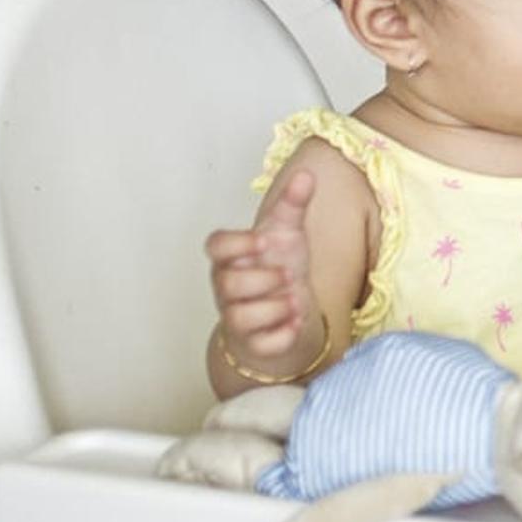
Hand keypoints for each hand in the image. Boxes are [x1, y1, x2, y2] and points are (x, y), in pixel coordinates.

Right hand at [204, 166, 324, 379]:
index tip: (265, 241)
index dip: (237, 243)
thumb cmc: (279, 266)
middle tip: (289, 275)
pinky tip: (296, 324)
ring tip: (295, 300)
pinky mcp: (254, 343)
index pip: (215, 245)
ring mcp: (238, 317)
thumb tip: (306, 175)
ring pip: (239, 317)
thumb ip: (293, 204)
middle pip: (228, 283)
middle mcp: (228, 287)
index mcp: (233, 256)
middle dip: (263, 279)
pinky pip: (261, 345)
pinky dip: (281, 336)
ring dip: (273, 308)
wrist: (288, 309)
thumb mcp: (288, 233)